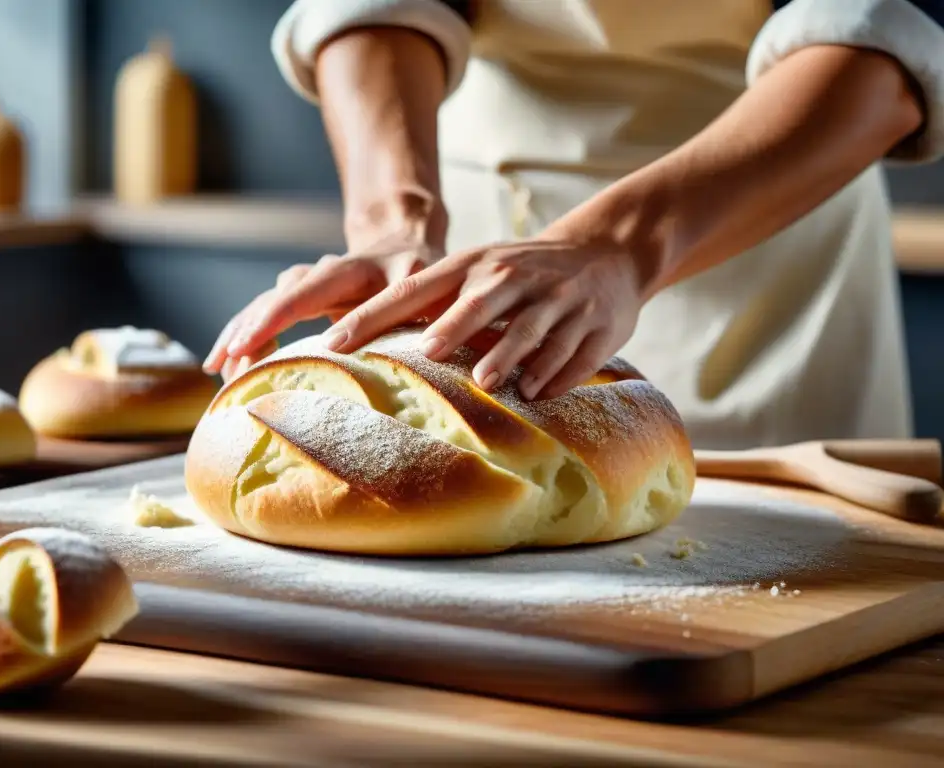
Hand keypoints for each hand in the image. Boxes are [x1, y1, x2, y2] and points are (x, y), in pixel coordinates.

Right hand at [203, 229, 440, 376]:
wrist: (406, 244)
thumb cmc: (419, 271)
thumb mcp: (421, 285)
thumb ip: (406, 308)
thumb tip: (390, 345)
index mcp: (347, 271)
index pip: (303, 293)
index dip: (272, 321)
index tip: (244, 346)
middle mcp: (318, 274)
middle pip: (274, 302)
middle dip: (249, 334)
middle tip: (229, 370)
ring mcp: (305, 285)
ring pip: (263, 307)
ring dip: (239, 338)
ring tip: (219, 374)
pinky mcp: (299, 300)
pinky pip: (263, 317)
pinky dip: (242, 339)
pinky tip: (220, 367)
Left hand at [321, 236, 645, 399]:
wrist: (607, 251)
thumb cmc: (520, 274)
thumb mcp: (477, 271)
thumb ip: (432, 301)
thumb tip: (365, 341)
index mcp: (475, 265)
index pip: (416, 289)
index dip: (376, 315)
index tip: (337, 342)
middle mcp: (515, 278)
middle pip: (481, 303)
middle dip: (454, 327)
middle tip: (426, 352)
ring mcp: (558, 300)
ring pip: (531, 328)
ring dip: (508, 354)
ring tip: (485, 381)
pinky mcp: (596, 325)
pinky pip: (574, 353)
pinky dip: (556, 373)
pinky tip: (537, 393)